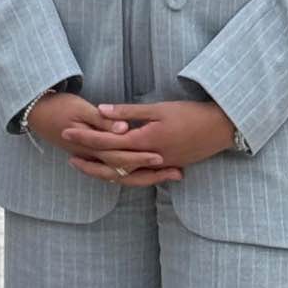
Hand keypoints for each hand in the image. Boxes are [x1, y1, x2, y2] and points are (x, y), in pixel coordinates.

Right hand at [29, 89, 173, 187]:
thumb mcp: (80, 109)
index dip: (142, 158)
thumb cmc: (57, 107)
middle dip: (152, 174)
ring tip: (172, 174)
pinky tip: (150, 169)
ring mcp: (92, 158)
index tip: (163, 157)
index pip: (120, 157)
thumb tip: (124, 129)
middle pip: (126, 172)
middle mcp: (93, 157)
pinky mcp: (92, 155)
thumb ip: (103, 120)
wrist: (35, 111)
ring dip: (147, 176)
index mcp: (91, 146)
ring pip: (123, 175)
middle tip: (178, 172)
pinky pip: (116, 171)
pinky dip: (135, 172)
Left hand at [60, 97, 236, 186]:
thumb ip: (129, 112)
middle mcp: (150, 158)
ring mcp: (158, 167)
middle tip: (67, 153)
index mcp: (145, 140)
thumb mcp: (158, 108)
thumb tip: (101, 110)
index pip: (108, 141)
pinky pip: (139, 178)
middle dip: (88, 158)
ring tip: (84, 166)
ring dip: (103, 171)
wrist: (220, 129)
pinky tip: (113, 172)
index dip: (86, 136)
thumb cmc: (190, 114)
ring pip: (125, 175)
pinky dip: (123, 176)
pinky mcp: (166, 168)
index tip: (67, 131)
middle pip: (112, 163)